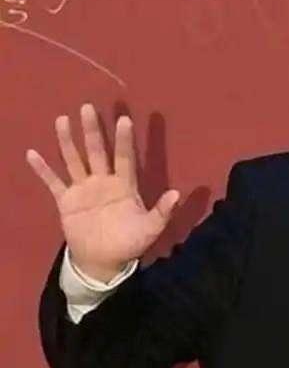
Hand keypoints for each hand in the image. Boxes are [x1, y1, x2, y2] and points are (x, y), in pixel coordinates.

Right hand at [25, 104, 177, 280]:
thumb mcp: (150, 228)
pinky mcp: (65, 201)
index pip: (125, 157)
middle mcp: (103, 181)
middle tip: (88, 107)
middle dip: (93, 130)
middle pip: (97, 151)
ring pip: (74, 160)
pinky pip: (53, 182)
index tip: (125, 119)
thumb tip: (177, 194)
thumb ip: (162, 211)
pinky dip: (43, 169)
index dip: (125, 139)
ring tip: (62, 119)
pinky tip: (33, 153)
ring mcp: (83, 189)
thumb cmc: (130, 242)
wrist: (105, 260)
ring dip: (68, 141)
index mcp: (125, 185)